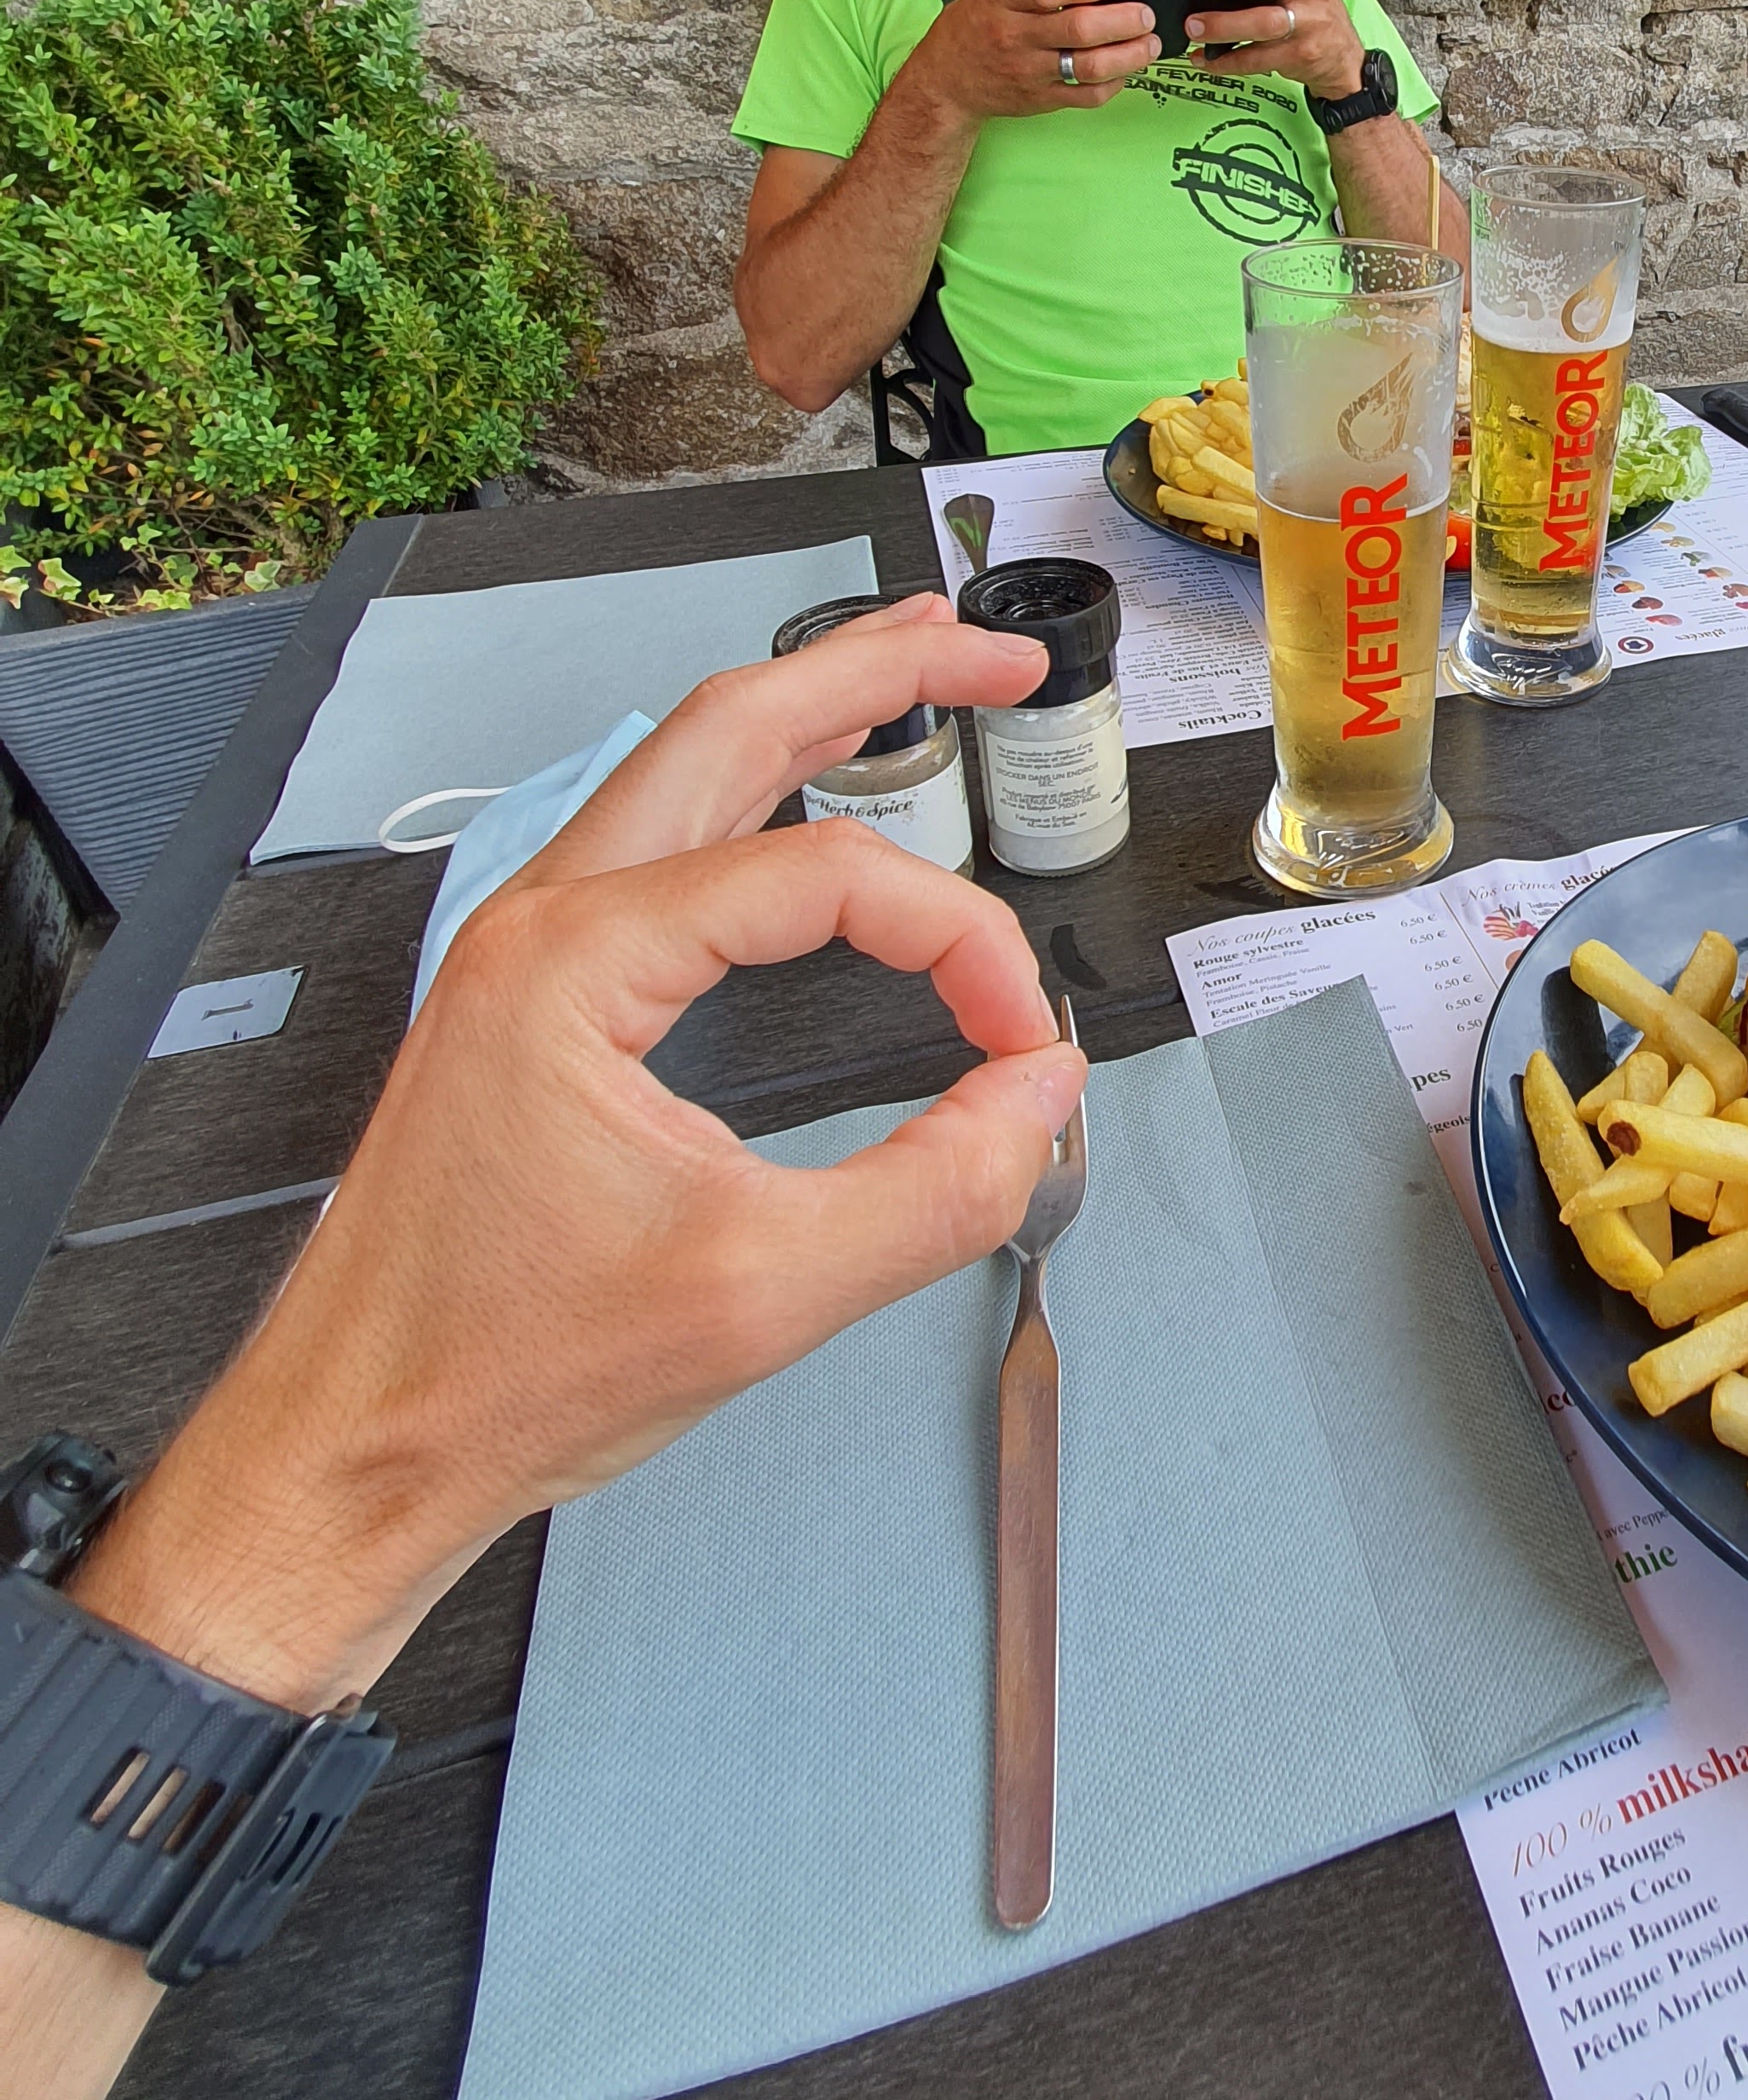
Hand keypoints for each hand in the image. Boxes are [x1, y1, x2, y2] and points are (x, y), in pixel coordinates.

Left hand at [70, 603, 1083, 1714]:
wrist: (353, 1447)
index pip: (825, 876)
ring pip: (684, 767)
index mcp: (576, 962)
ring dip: (808, 707)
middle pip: (732, 724)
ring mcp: (523, 953)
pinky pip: (654, 843)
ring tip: (916, 668)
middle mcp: (540, 923)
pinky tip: (800, 791)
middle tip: (997, 651)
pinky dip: (749, 790)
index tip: (1019, 1039)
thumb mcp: (763, 1297)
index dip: (956, 939)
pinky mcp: (528, 1000)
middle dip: (878, 667)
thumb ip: (938, 1188)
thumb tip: (1041, 1098)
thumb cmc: (500, 1377)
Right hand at [908, 0, 1161, 122]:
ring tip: (1149, 43)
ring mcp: (1029, 71)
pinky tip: (1125, 69)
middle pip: (1078, 29)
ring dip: (1129, 55)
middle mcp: (1014, 36)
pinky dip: (1115, 83)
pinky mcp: (1042, 100)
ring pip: (1089, 66)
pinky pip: (1087, 96)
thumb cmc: (978, 24)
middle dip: (1123, 21)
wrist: (947, 81)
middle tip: (1145, 15)